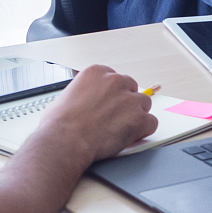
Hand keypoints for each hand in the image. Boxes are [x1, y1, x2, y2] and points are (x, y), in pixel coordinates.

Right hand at [29, 64, 157, 164]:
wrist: (65, 140)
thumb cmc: (59, 123)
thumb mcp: (67, 95)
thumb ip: (84, 92)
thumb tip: (87, 100)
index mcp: (97, 72)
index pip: (115, 79)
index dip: (113, 94)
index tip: (109, 104)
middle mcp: (115, 81)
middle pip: (131, 88)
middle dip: (125, 103)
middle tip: (115, 119)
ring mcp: (129, 99)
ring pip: (144, 104)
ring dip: (136, 115)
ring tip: (121, 129)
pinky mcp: (139, 118)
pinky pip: (151, 123)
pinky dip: (143, 131)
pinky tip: (130, 137)